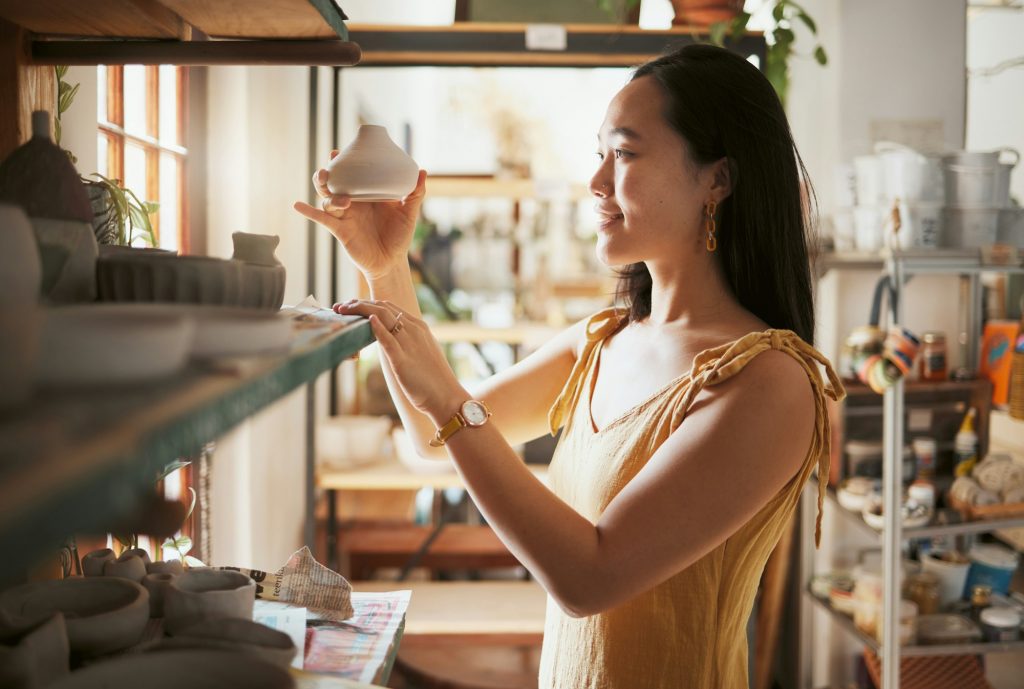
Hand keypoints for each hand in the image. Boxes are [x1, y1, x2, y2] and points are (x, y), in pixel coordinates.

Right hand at [293, 151, 426, 280]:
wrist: (392, 262)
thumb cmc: (399, 236)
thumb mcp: (409, 213)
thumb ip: (415, 193)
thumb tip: (422, 171)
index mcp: (366, 194)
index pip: (352, 174)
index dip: (343, 161)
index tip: (338, 150)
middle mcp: (352, 202)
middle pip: (333, 183)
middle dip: (326, 173)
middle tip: (329, 167)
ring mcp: (345, 215)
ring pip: (327, 199)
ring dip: (329, 194)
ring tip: (337, 194)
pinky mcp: (340, 230)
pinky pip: (322, 219)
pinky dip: (309, 212)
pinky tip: (297, 205)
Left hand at [335, 299, 466, 420]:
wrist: (446, 397)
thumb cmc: (433, 379)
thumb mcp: (421, 353)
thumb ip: (407, 343)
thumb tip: (392, 342)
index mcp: (419, 327)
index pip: (389, 307)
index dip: (367, 304)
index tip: (351, 305)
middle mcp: (414, 330)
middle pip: (382, 307)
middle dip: (358, 303)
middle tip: (340, 306)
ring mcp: (409, 343)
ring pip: (382, 316)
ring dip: (359, 310)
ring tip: (343, 310)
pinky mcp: (402, 360)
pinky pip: (387, 339)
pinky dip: (376, 327)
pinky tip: (365, 321)